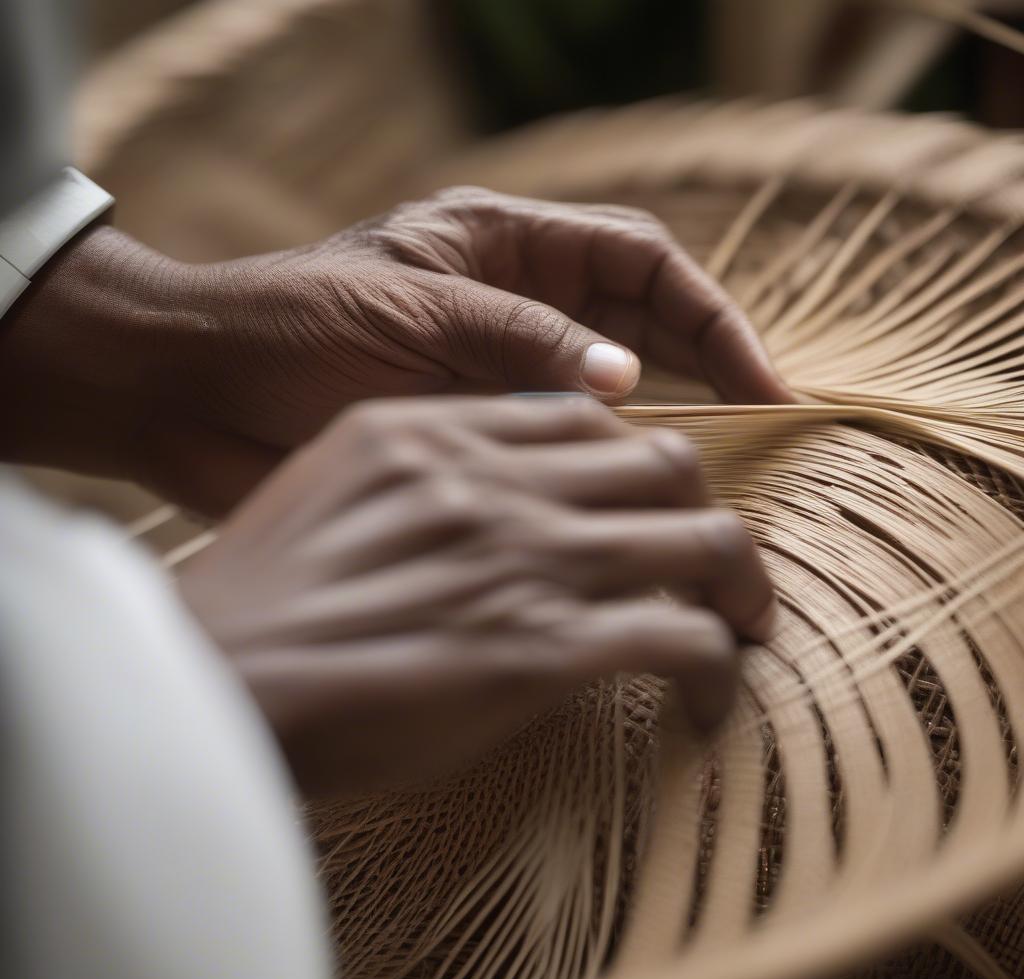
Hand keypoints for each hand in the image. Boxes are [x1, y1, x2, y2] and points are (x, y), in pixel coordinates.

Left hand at [0, 191, 789, 514]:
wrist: (192, 391)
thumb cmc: (284, 324)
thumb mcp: (408, 309)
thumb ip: (517, 340)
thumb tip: (626, 383)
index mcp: (502, 245)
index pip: (639, 265)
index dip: (711, 319)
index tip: (763, 384)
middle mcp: (513, 306)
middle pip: (642, 325)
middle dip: (706, 371)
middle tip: (762, 437)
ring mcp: (497, 373)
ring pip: (609, 395)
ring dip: (663, 429)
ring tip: (714, 480)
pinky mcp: (474, 435)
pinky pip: (558, 452)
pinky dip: (597, 476)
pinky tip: (630, 510)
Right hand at [178, 396, 775, 797]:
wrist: (212, 680)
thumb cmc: (254, 599)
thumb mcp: (328, 489)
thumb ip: (419, 477)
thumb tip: (488, 505)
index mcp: (436, 429)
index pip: (583, 414)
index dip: (633, 459)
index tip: (646, 503)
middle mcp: (496, 479)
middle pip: (666, 461)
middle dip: (706, 510)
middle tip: (718, 566)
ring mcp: (528, 557)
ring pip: (705, 539)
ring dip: (742, 589)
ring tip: (746, 631)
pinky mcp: (546, 648)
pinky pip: (685, 640)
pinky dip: (719, 671)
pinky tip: (708, 706)